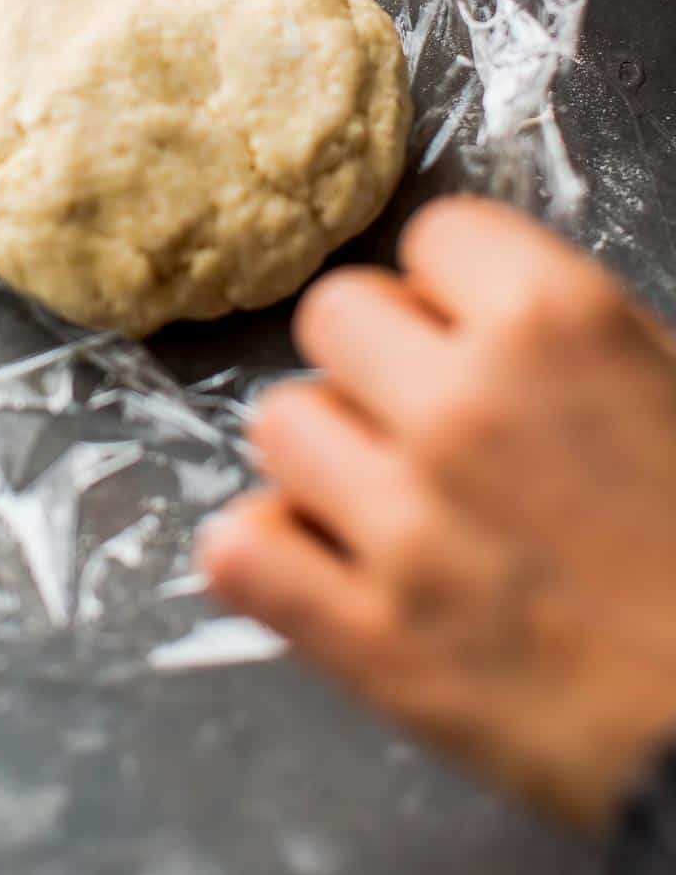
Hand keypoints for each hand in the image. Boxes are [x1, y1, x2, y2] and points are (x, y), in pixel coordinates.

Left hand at [198, 198, 675, 826]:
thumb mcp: (672, 387)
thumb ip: (564, 330)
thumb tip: (471, 300)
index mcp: (557, 325)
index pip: (433, 234)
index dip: (453, 286)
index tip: (470, 328)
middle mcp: (465, 405)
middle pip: (333, 311)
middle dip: (377, 355)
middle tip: (422, 411)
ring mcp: (406, 524)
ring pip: (277, 422)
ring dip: (324, 452)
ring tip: (382, 494)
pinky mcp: (369, 640)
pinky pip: (240, 550)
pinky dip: (268, 553)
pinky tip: (320, 562)